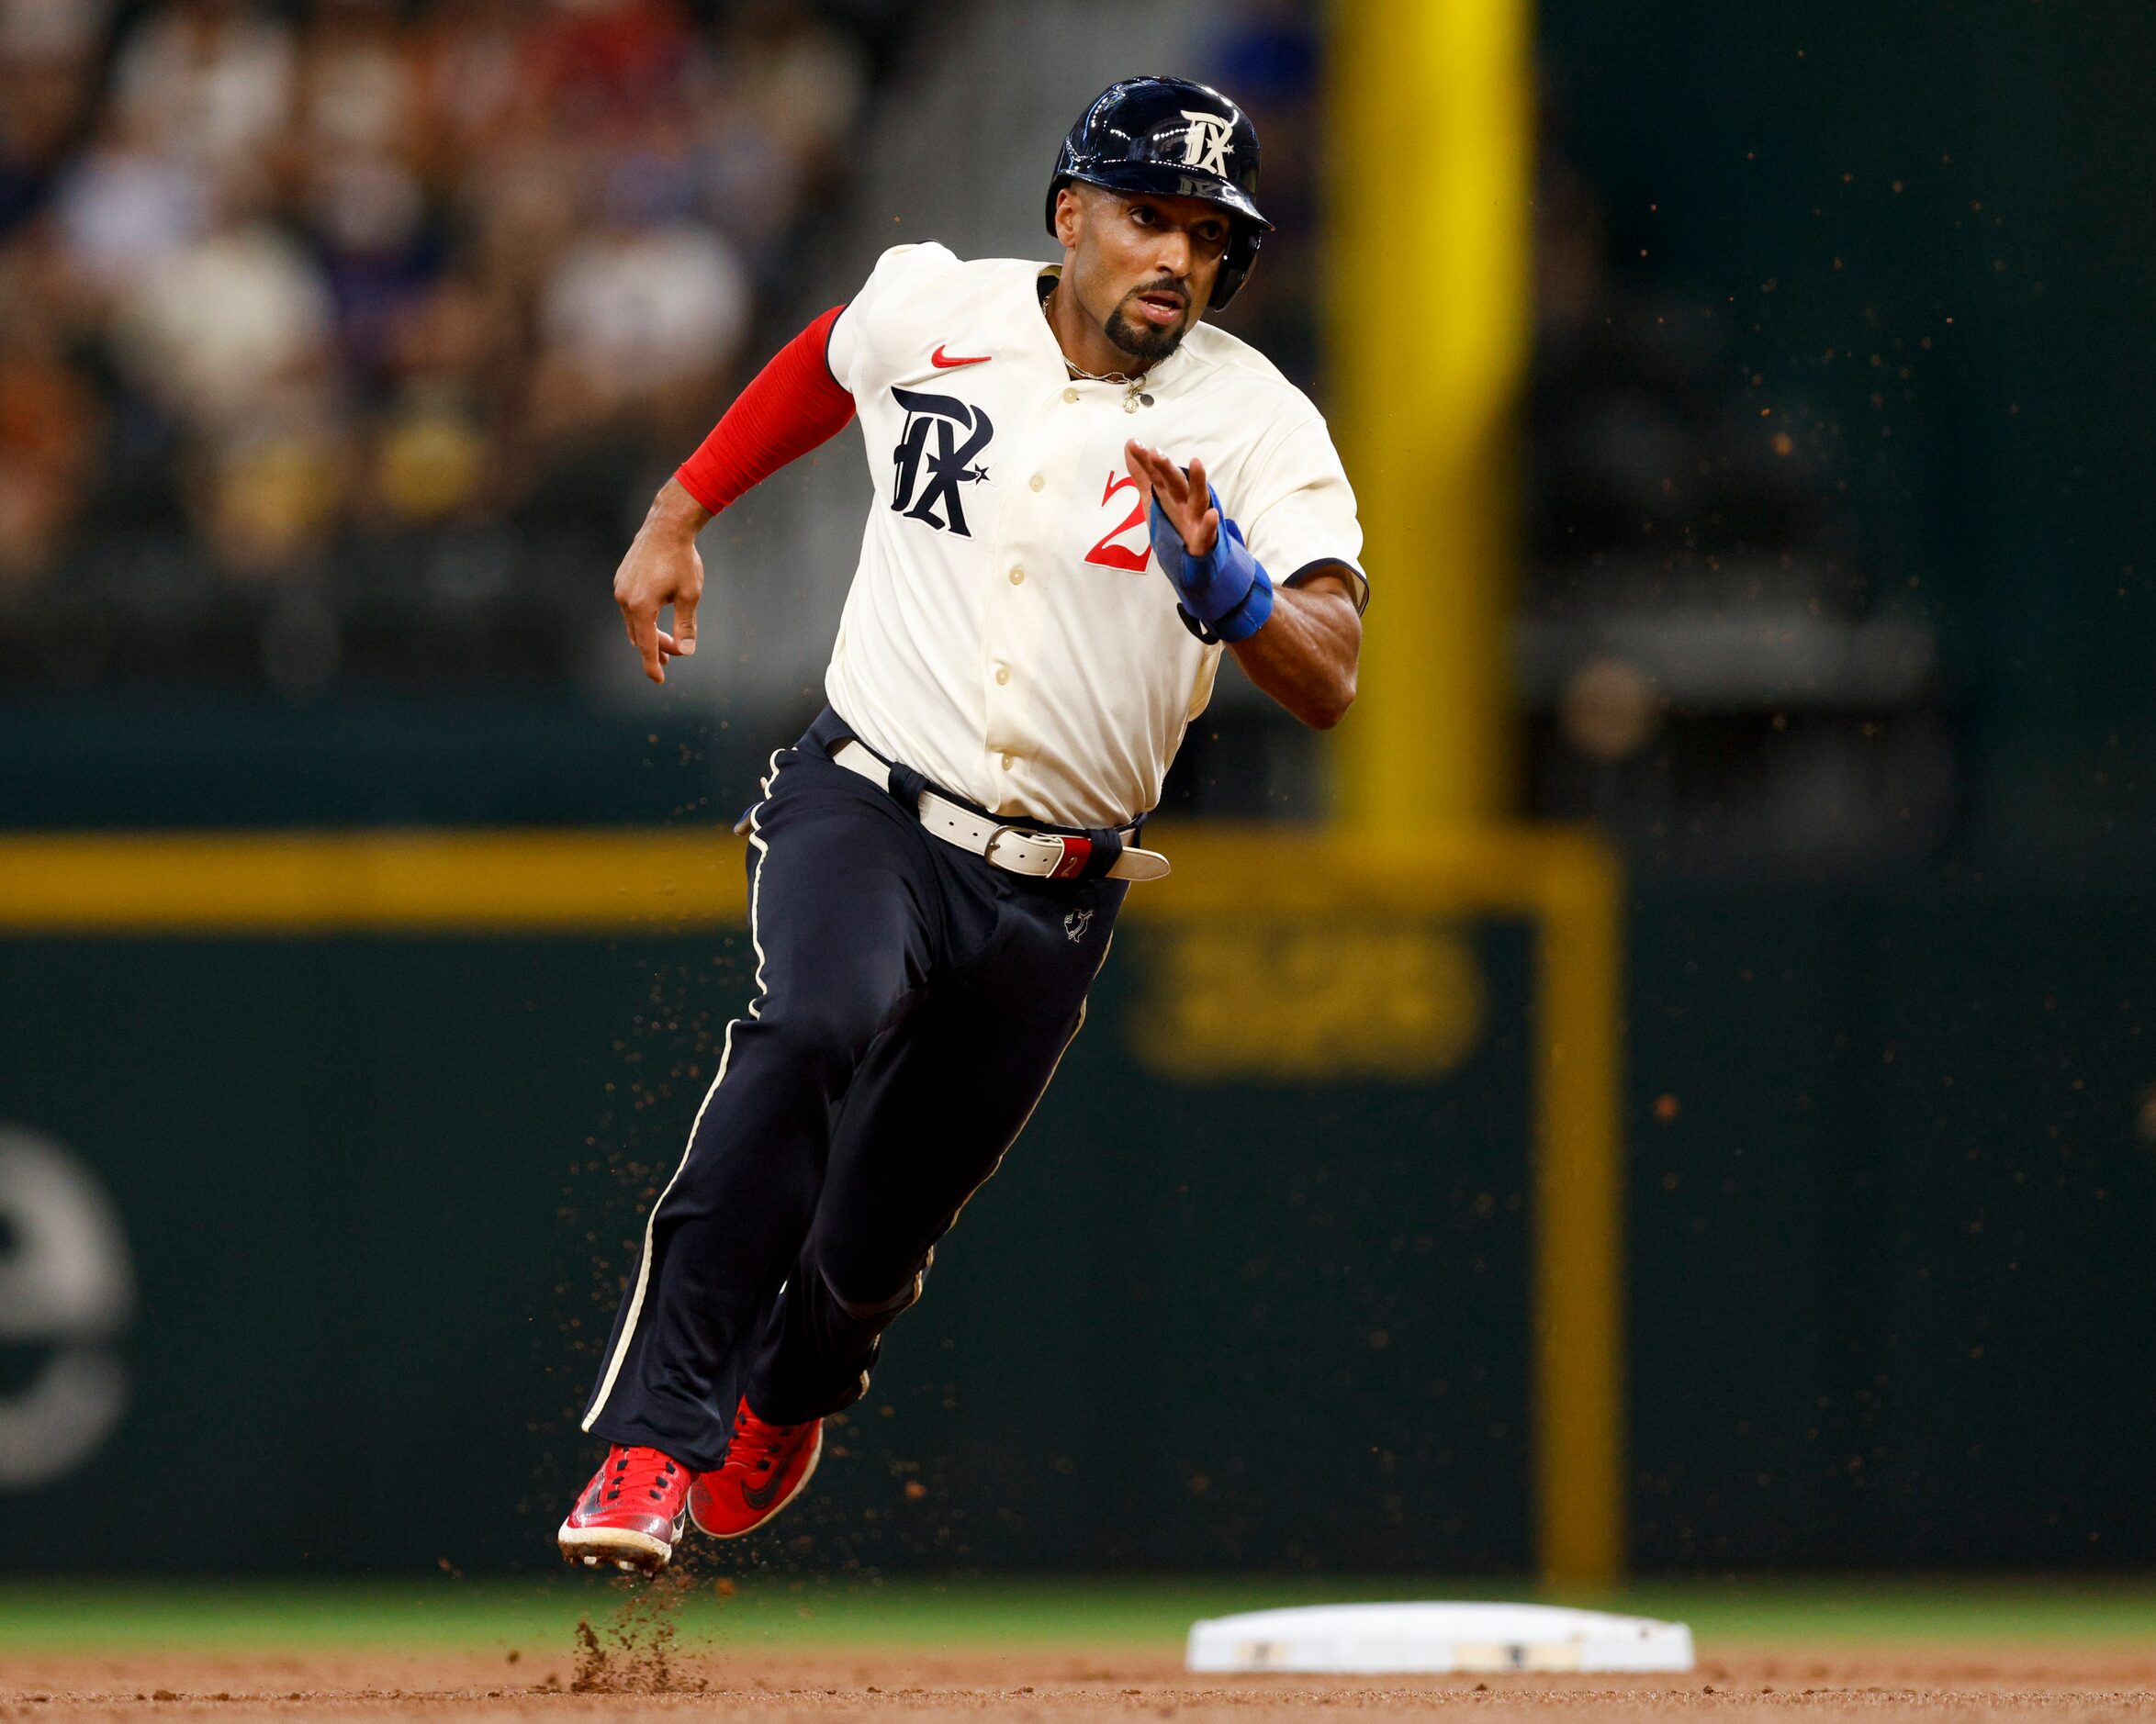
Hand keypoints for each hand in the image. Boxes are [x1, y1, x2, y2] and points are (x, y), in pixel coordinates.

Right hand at [613, 479, 708, 683]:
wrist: (667, 526)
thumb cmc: (682, 559)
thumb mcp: (690, 595)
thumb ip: (687, 625)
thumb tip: (687, 651)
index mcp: (642, 606)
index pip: (647, 646)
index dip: (653, 666)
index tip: (659, 681)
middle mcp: (625, 599)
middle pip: (640, 636)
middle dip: (657, 648)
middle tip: (674, 655)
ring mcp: (620, 588)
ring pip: (633, 622)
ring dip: (649, 633)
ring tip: (664, 643)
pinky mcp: (621, 579)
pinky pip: (629, 607)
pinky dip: (643, 618)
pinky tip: (655, 618)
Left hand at [1124, 441, 1217, 557]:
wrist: (1194, 552)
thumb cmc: (1175, 518)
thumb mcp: (1155, 496)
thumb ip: (1142, 474)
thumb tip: (1129, 445)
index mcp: (1168, 491)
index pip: (1154, 473)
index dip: (1143, 460)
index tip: (1132, 444)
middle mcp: (1182, 499)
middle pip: (1174, 480)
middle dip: (1165, 467)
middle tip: (1155, 452)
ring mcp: (1195, 516)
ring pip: (1197, 497)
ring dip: (1197, 481)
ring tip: (1196, 462)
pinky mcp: (1203, 537)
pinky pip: (1207, 531)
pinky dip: (1210, 524)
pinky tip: (1212, 514)